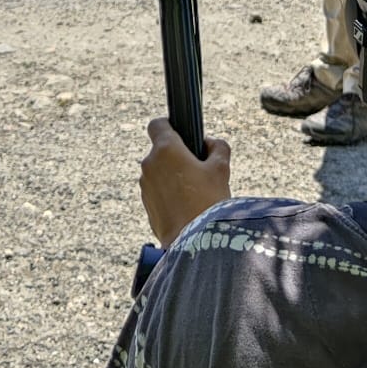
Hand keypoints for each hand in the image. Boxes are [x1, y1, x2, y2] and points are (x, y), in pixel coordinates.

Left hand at [139, 117, 231, 248]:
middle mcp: (150, 164)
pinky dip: (169, 194)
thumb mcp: (221, 169)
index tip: (181, 134)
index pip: (157, 124)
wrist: (194, 243)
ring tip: (195, 193)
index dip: (169, 125)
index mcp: (166, 149)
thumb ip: (217, 147)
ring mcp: (145, 186)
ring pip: (160, 172)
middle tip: (200, 171)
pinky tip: (187, 206)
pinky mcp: (146, 205)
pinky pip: (158, 191)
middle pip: (162, 151)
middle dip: (178, 157)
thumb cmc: (208, 203)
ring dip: (173, 177)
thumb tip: (210, 144)